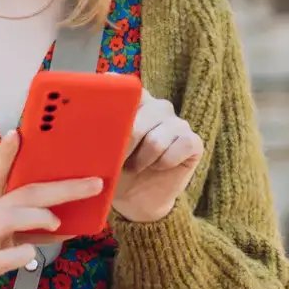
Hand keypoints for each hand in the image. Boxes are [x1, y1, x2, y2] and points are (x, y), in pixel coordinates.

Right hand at [0, 129, 102, 288]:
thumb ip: (20, 223)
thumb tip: (63, 220)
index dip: (7, 152)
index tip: (18, 132)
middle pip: (23, 194)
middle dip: (62, 188)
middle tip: (94, 183)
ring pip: (9, 219)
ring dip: (38, 217)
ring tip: (56, 221)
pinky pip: (4, 258)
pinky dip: (23, 256)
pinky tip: (32, 256)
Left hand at [111, 90, 202, 223]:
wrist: (136, 199)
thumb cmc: (116, 171)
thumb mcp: (101, 153)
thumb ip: (100, 135)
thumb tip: (95, 133)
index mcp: (134, 101)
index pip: (126, 89)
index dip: (115, 105)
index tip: (104, 122)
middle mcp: (157, 107)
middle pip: (138, 122)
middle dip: (125, 148)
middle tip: (119, 162)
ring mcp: (177, 123)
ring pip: (156, 141)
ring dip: (143, 160)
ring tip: (136, 166)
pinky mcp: (193, 141)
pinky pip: (180, 148)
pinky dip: (165, 163)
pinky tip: (159, 168)